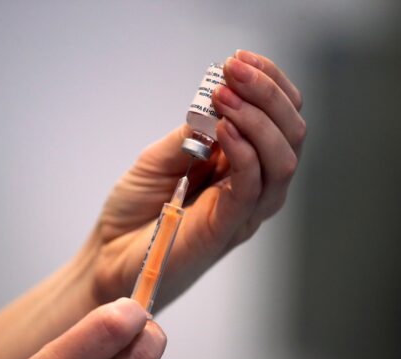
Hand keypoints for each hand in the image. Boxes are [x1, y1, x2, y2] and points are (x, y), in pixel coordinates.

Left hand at [91, 50, 305, 306]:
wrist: (109, 258)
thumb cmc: (136, 209)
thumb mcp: (162, 156)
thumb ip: (193, 132)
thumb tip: (218, 98)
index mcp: (242, 164)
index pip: (280, 117)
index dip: (269, 83)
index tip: (240, 59)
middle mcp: (253, 185)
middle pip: (292, 134)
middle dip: (268, 94)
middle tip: (234, 71)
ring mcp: (244, 210)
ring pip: (283, 161)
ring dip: (258, 119)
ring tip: (225, 97)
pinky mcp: (227, 229)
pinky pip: (252, 189)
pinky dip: (243, 152)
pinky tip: (223, 129)